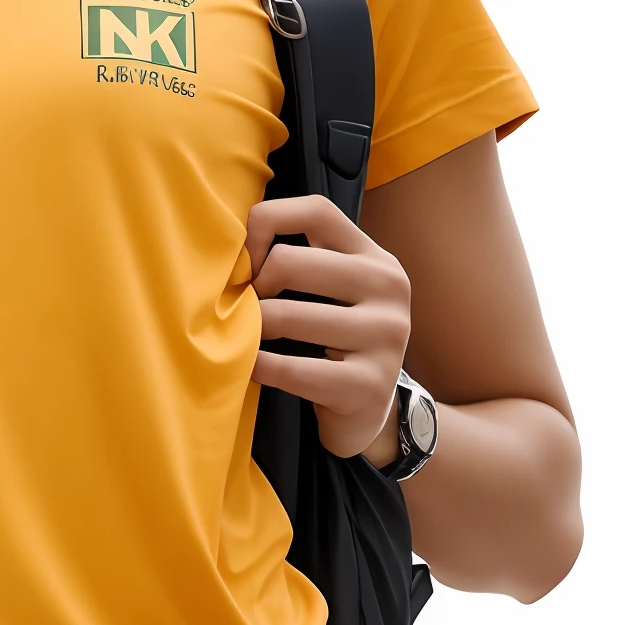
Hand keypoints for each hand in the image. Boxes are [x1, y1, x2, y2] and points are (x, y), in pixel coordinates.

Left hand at [248, 195, 410, 460]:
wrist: (371, 413)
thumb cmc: (337, 338)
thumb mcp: (335, 288)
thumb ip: (302, 257)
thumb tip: (236, 244)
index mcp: (377, 259)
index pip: (316, 210)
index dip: (268, 221)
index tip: (247, 256)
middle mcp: (388, 290)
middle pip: (289, 262)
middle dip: (253, 286)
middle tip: (243, 306)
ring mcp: (385, 338)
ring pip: (284, 316)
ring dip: (250, 328)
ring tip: (243, 335)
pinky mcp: (368, 386)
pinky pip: (290, 368)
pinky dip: (258, 366)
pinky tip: (249, 366)